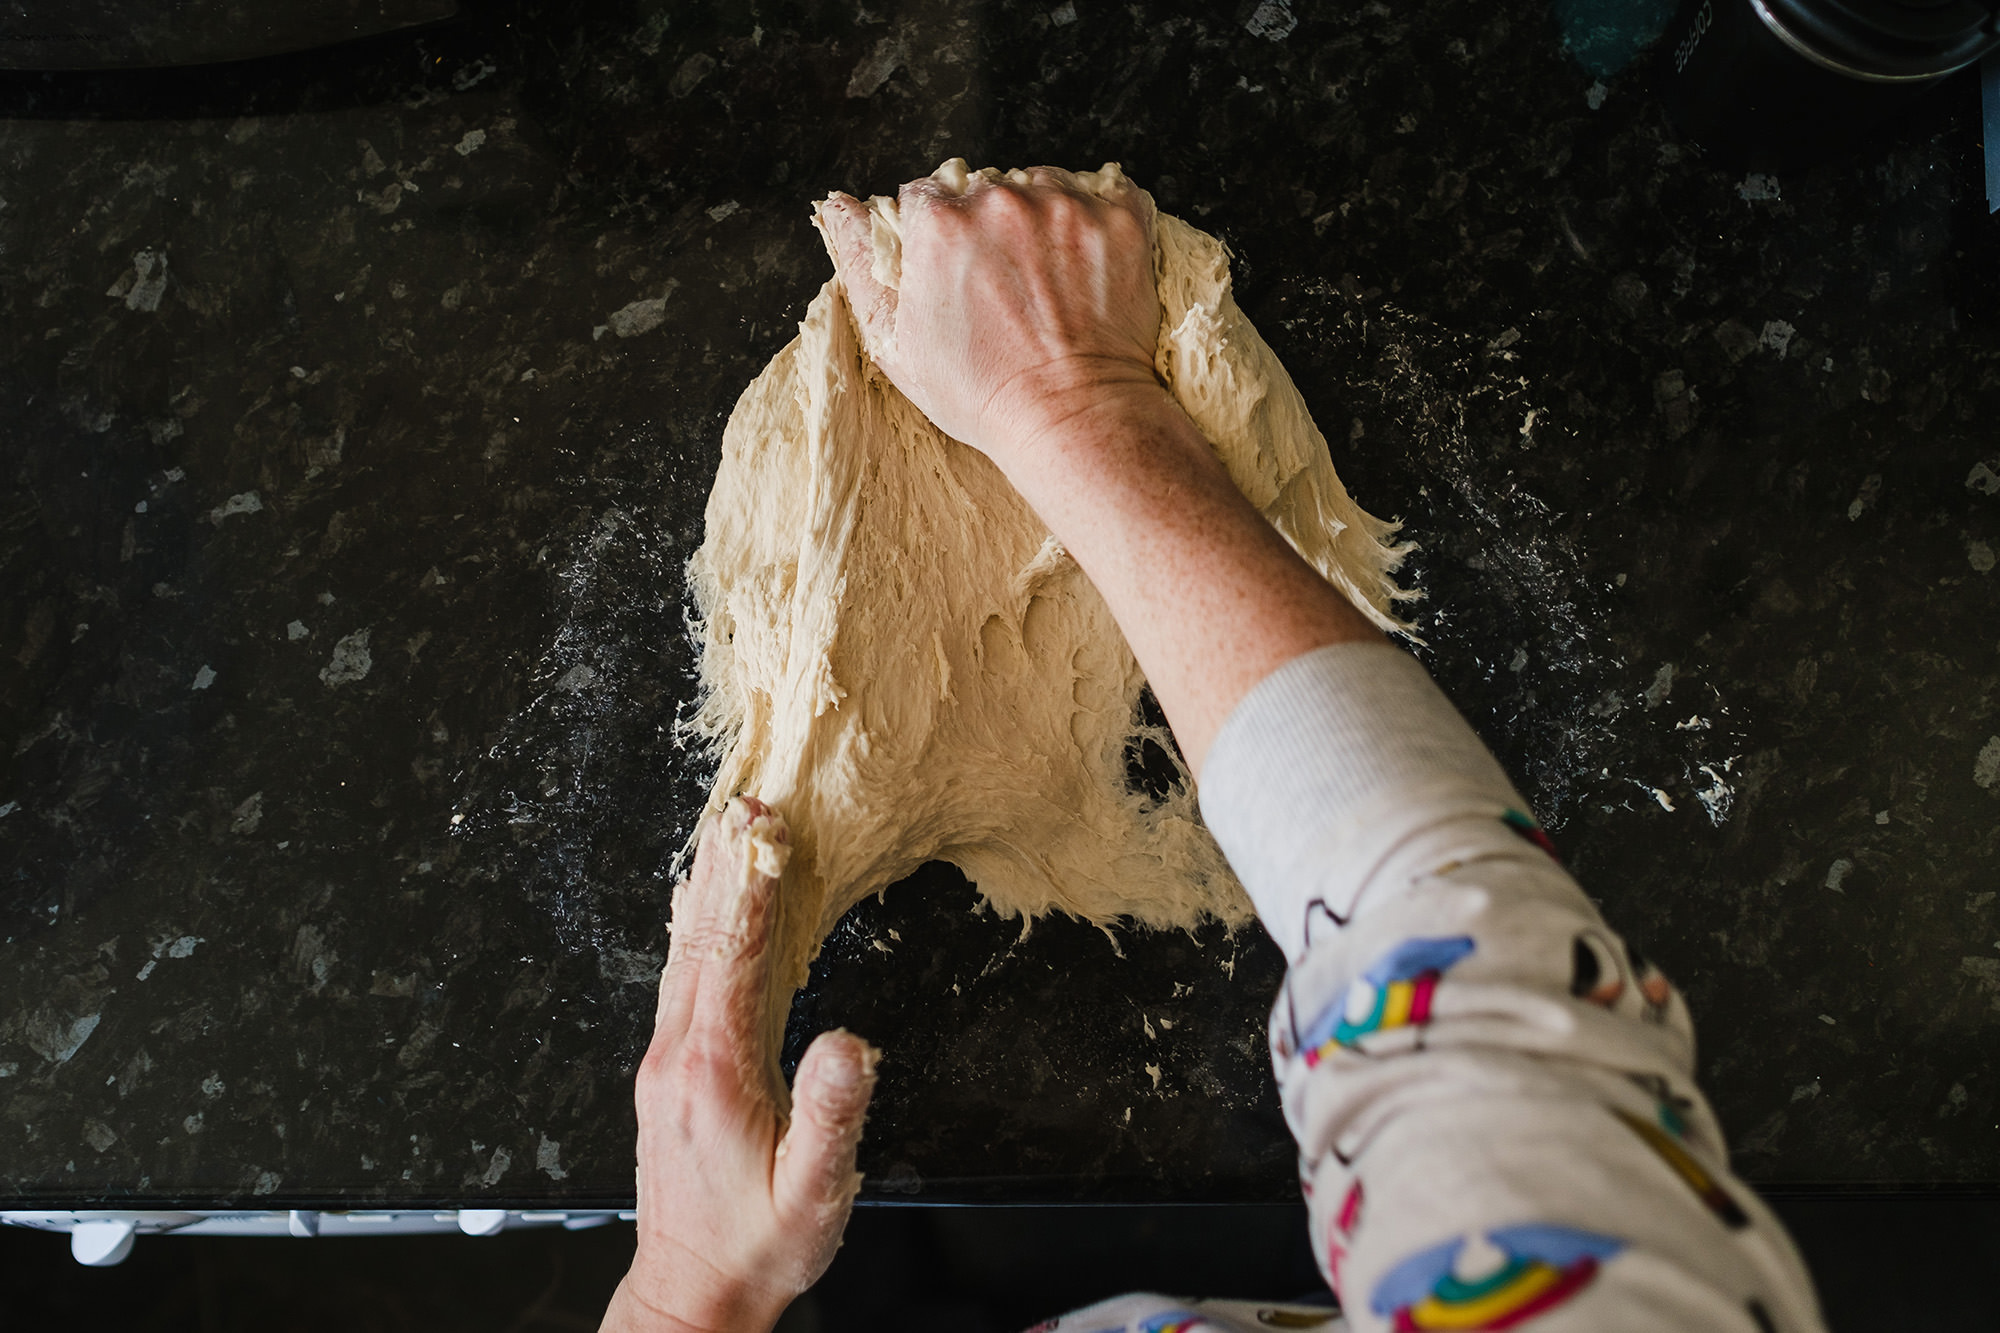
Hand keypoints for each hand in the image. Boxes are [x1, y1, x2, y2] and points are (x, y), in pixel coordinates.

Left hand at [602, 797, 878, 1332]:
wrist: (691, 1291)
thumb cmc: (757, 1245)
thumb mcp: (813, 1191)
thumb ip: (832, 1115)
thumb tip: (851, 1042)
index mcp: (715, 1070)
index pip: (733, 959)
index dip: (751, 892)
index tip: (764, 832)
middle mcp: (679, 1054)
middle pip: (699, 940)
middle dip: (724, 868)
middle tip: (743, 805)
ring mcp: (666, 1061)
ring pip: (682, 955)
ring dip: (703, 890)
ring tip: (722, 833)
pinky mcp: (668, 1073)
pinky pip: (678, 980)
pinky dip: (691, 930)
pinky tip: (691, 908)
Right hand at [816, 161, 1167, 480]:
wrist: (1071, 418)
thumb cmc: (981, 393)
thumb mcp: (894, 340)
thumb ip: (859, 263)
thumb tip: (837, 205)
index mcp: (938, 224)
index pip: (924, 197)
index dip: (936, 234)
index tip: (956, 271)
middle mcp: (998, 201)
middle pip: (984, 188)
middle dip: (989, 225)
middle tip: (1006, 285)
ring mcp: (1064, 206)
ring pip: (1041, 185)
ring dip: (1042, 218)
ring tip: (1049, 279)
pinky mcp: (1118, 219)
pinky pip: (1108, 192)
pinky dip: (1098, 218)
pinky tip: (1089, 263)